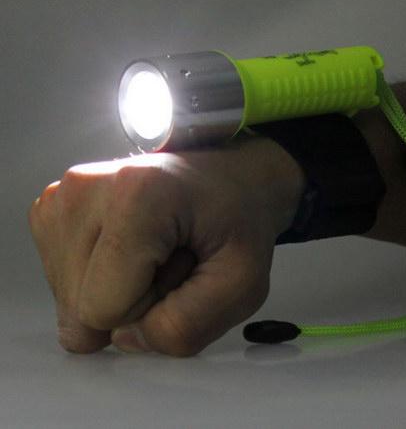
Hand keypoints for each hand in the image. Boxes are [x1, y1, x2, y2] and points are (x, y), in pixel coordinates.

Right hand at [29, 134, 304, 355]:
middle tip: (173, 258)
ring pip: (71, 300)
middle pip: (82, 308)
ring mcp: (63, 198)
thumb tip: (123, 338)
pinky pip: (66, 282)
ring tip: (157, 248)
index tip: (184, 265)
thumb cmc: (237, 217)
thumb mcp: (243, 282)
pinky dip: (102, 277)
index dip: (152, 308)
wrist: (223, 177)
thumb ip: (188, 325)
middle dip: (134, 301)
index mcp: (135, 197)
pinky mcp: (53, 210)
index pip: (105, 309)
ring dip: (118, 290)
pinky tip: (134, 246)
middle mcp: (83, 189)